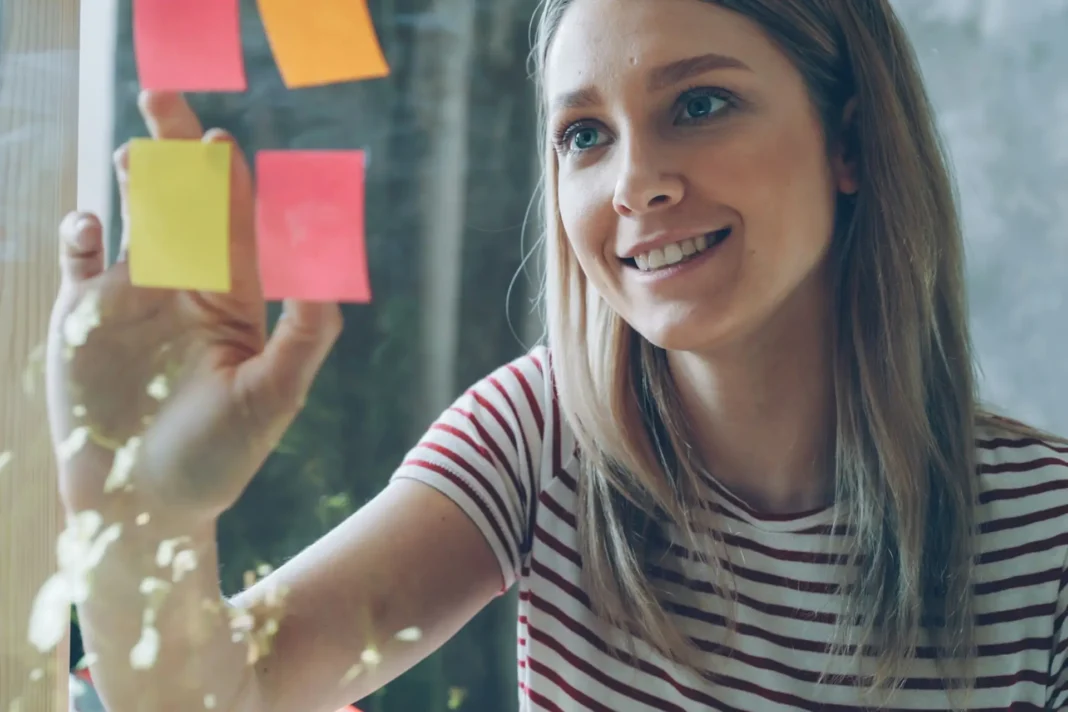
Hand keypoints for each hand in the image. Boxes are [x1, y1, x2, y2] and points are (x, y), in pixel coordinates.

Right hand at [46, 91, 340, 524]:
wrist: (144, 506)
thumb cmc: (218, 458)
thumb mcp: (274, 396)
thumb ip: (306, 335)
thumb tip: (331, 274)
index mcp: (233, 299)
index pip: (234, 225)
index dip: (229, 182)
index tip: (224, 144)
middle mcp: (185, 288)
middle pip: (182, 204)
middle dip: (176, 155)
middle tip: (166, 101)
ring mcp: (132, 298)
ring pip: (132, 218)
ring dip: (132, 180)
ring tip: (134, 151)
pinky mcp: (83, 317)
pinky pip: (79, 258)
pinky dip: (80, 234)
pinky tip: (89, 225)